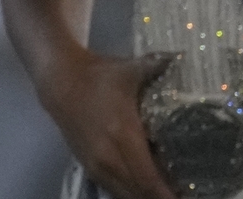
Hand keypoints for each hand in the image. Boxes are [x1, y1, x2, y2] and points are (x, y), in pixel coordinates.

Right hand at [44, 50, 177, 198]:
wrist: (58, 79)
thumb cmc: (97, 75)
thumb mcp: (128, 68)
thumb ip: (157, 65)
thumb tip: (182, 57)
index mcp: (122, 134)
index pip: (148, 178)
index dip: (167, 194)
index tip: (185, 197)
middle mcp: (108, 156)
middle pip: (139, 192)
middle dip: (161, 197)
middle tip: (183, 195)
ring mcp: (96, 164)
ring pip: (125, 194)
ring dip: (145, 195)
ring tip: (166, 192)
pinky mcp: (88, 166)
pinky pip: (113, 190)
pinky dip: (130, 192)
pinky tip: (144, 188)